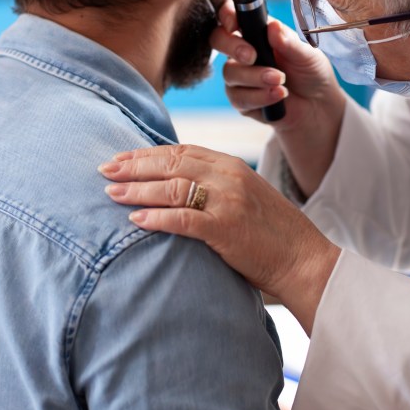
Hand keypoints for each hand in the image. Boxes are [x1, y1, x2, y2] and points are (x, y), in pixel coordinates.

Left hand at [99, 144, 340, 333]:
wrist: (305, 259)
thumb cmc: (271, 234)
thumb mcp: (245, 197)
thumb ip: (215, 187)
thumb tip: (174, 188)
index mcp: (232, 165)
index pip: (181, 150)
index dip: (147, 153)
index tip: (121, 159)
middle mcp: (229, 176)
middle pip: (171, 162)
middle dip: (134, 166)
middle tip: (104, 170)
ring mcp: (228, 201)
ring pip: (171, 187)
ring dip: (137, 191)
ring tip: (111, 194)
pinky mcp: (226, 228)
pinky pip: (182, 219)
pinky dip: (155, 217)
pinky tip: (135, 220)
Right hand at [211, 0, 345, 134]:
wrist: (318, 105)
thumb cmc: (312, 72)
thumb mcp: (307, 54)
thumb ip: (289, 42)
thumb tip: (273, 27)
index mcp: (258, 31)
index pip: (233, 15)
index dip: (227, 15)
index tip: (233, 25)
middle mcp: (244, 50)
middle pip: (218, 40)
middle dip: (232, 47)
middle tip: (252, 56)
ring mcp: (240, 76)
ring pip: (230, 72)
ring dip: (255, 77)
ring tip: (280, 80)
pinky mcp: (241, 100)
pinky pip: (239, 98)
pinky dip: (260, 96)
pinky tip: (279, 95)